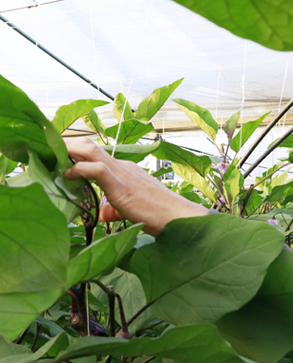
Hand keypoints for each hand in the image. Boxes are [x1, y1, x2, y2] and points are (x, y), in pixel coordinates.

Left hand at [63, 137, 209, 234]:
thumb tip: (99, 213)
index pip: (94, 154)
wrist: (177, 218)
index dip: (73, 152)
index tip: (56, 156)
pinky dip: (78, 169)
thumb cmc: (158, 215)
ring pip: (89, 150)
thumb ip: (112, 209)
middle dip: (65, 144)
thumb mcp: (129, 210)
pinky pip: (96, 169)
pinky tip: (66, 176)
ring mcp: (122, 173)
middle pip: (88, 145)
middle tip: (46, 150)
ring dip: (67, 150)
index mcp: (124, 170)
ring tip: (50, 156)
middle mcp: (122, 166)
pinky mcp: (122, 185)